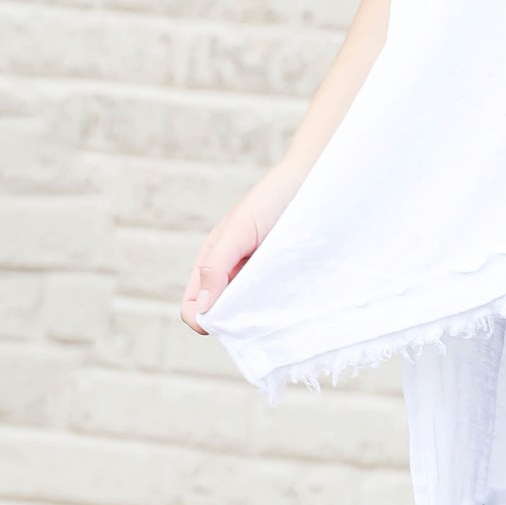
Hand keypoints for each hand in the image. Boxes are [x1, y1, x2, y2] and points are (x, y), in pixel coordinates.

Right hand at [181, 164, 298, 334]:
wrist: (311, 181)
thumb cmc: (270, 200)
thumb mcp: (237, 231)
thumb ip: (216, 266)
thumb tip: (202, 309)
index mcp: (212, 263)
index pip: (194, 306)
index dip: (202, 318)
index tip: (226, 319)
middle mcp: (232, 274)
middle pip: (222, 315)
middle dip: (234, 323)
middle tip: (258, 314)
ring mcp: (258, 278)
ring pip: (249, 313)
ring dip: (258, 317)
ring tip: (277, 306)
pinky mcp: (283, 278)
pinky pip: (274, 304)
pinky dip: (278, 309)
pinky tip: (291, 302)